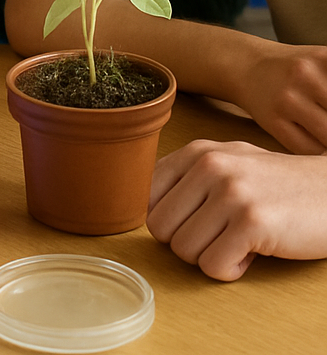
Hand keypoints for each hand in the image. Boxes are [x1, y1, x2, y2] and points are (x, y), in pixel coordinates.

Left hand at [148, 139, 326, 279]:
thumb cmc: (277, 184)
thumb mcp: (227, 162)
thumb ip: (186, 176)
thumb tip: (145, 204)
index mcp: (196, 152)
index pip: (146, 198)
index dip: (170, 220)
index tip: (196, 221)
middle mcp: (208, 166)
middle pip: (159, 228)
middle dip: (188, 242)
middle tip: (221, 234)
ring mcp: (230, 192)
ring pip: (183, 250)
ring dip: (212, 256)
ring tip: (240, 239)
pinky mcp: (252, 222)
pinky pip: (213, 266)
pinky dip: (232, 269)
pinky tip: (253, 252)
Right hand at [232, 43, 326, 152]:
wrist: (246, 66)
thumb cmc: (298, 70)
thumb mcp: (326, 62)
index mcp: (325, 58)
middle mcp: (306, 75)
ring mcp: (288, 99)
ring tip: (324, 133)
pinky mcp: (273, 121)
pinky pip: (310, 150)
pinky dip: (320, 154)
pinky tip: (318, 143)